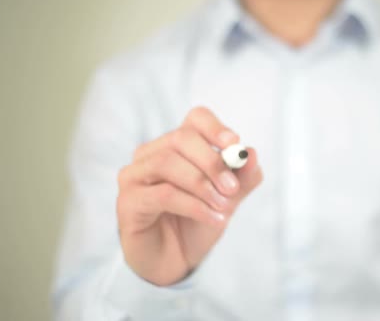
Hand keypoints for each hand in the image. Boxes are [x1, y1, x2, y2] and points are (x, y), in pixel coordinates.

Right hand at [116, 106, 262, 285]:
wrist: (175, 261)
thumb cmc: (197, 223)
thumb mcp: (228, 199)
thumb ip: (242, 178)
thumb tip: (251, 153)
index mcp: (177, 146)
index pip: (195, 119)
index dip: (215, 127)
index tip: (234, 144)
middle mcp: (151, 154)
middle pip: (181, 138)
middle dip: (212, 162)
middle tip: (232, 188)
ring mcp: (134, 175)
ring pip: (167, 163)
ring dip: (202, 185)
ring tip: (224, 207)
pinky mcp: (127, 201)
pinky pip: (162, 194)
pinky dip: (194, 206)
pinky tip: (214, 219)